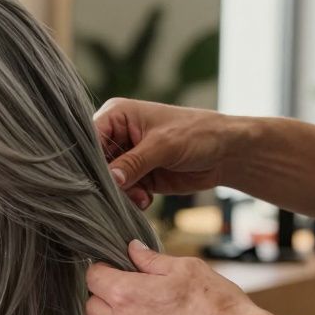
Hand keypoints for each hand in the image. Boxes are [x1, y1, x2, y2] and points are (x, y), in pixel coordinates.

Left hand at [85, 239, 276, 314]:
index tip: (117, 269)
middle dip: (106, 295)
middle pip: (92, 306)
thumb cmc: (218, 307)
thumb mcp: (187, 269)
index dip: (105, 269)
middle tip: (132, 292)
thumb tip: (132, 250)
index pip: (93, 277)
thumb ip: (151, 260)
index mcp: (126, 296)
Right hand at [93, 98, 237, 210]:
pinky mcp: (138, 176)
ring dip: (121, 194)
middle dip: (106, 181)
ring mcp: (127, 158)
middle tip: (122, 192)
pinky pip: (123, 192)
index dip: (89, 159)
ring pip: (108, 181)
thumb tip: (110, 180)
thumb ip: (134, 163)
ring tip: (140, 197)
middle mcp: (118, 135)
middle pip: (96, 163)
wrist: (226, 153)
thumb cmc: (197, 134)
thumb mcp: (163, 145)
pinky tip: (146, 199)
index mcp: (117, 115)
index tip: (94, 179)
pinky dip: (131, 200)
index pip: (90, 138)